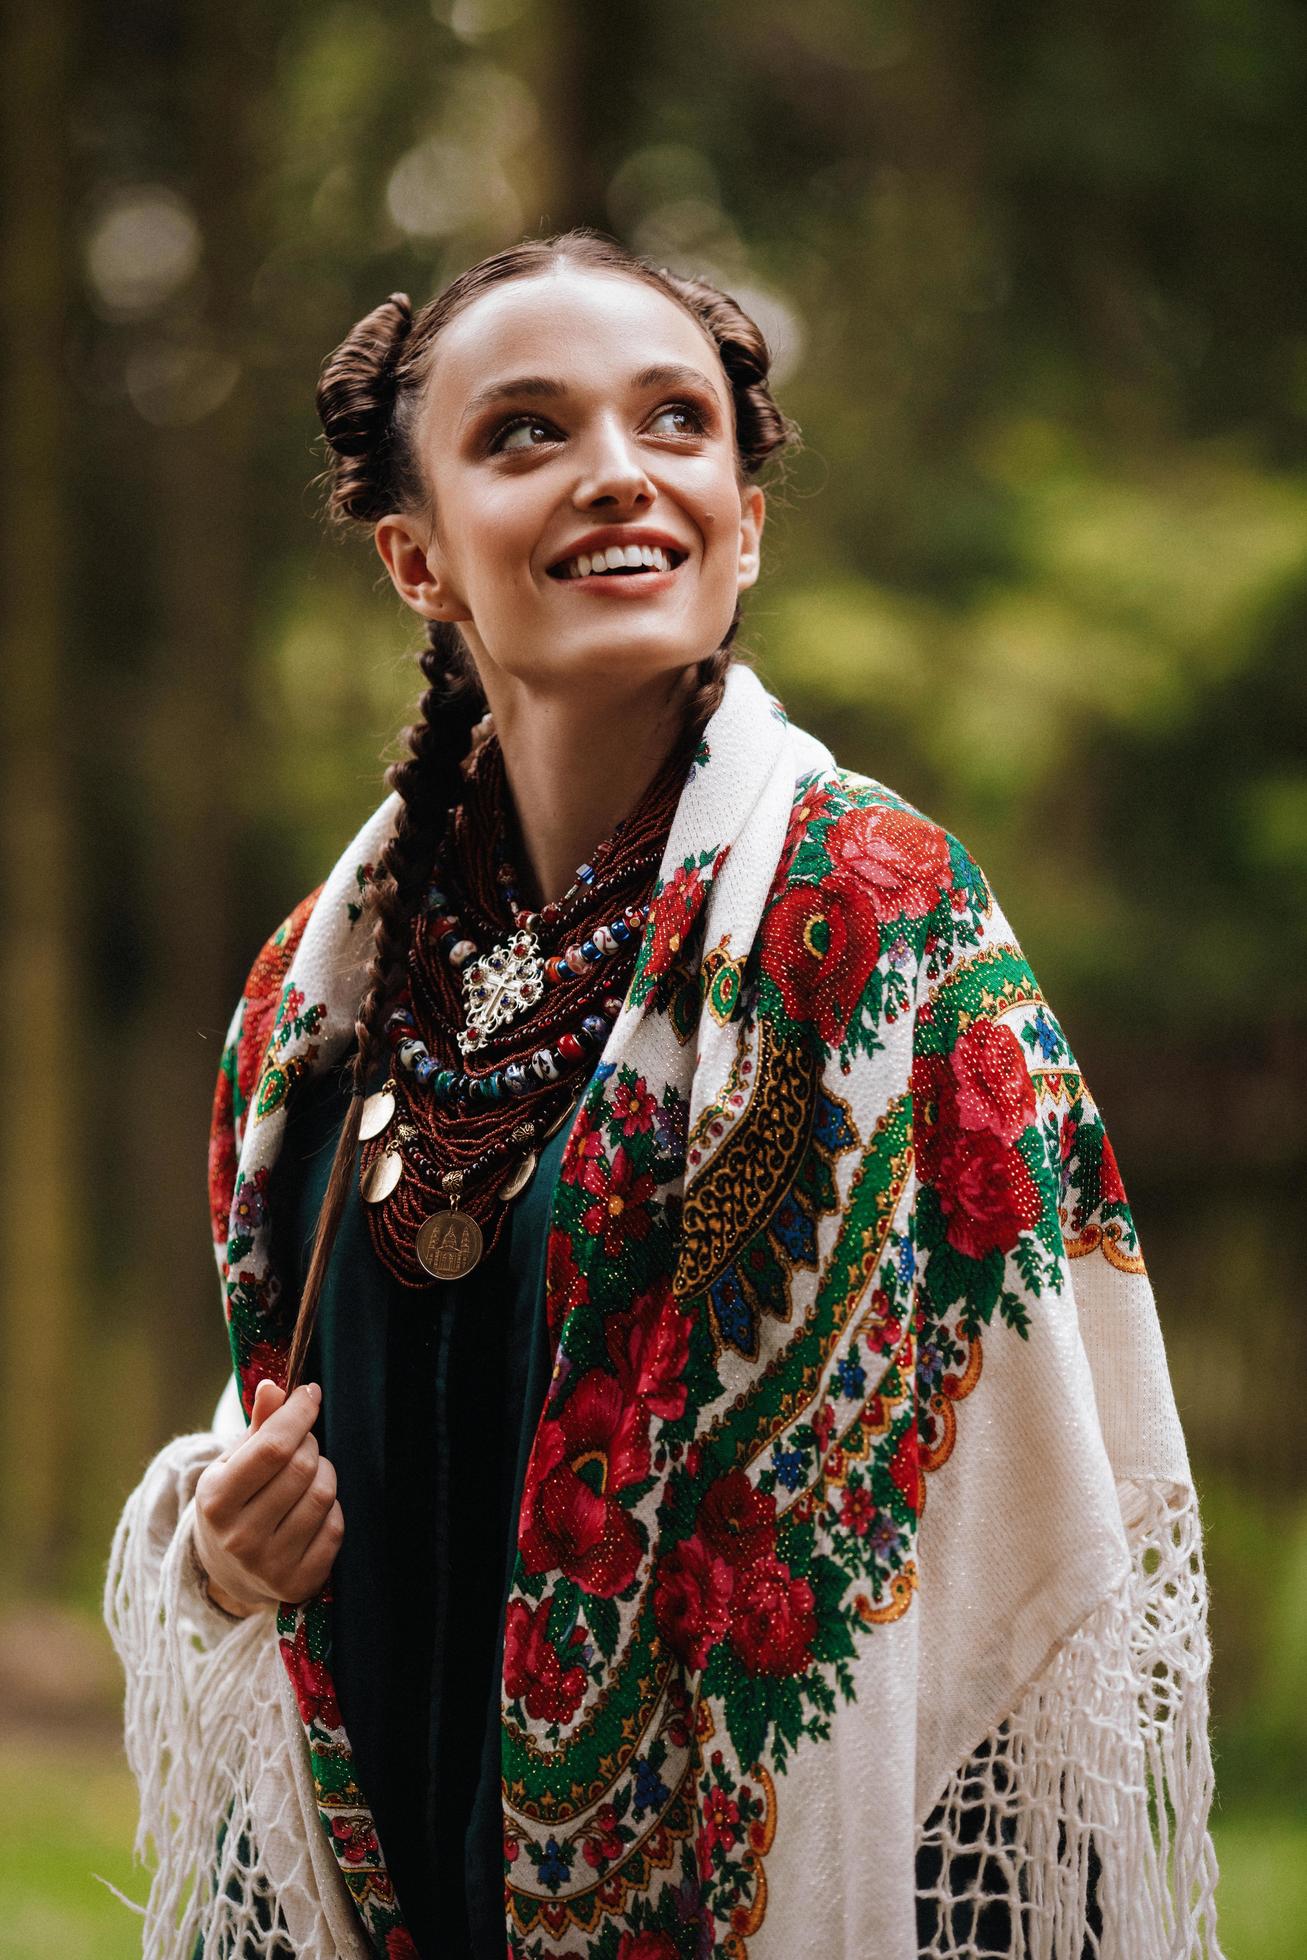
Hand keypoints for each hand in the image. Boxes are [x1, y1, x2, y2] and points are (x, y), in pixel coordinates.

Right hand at [192, 1380, 342, 1614]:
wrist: (230, 1568)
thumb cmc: (236, 1501)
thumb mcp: (233, 1462)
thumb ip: (257, 1425)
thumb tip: (272, 1386)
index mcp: (215, 1501)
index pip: (272, 1448)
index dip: (298, 1414)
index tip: (311, 1393)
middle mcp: (239, 1537)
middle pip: (302, 1467)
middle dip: (309, 1443)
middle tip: (302, 1443)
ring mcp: (269, 1565)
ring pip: (323, 1494)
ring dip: (324, 1472)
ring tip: (308, 1473)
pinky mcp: (298, 1583)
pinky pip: (335, 1526)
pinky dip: (331, 1508)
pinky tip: (313, 1508)